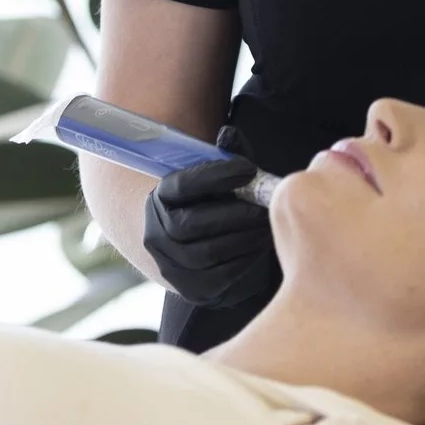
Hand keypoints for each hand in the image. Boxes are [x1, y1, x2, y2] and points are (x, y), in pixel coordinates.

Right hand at [143, 129, 279, 308]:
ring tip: (268, 227)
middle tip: (265, 208)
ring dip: (242, 239)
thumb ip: (227, 156)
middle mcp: (157, 234)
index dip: (214, 176)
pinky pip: (219, 277)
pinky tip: (261, 247)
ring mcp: (171, 266)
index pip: (182, 186)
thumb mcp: (221, 179)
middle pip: (190, 225)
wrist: (204, 253)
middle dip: (233, 215)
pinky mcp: (192, 290)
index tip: (248, 169)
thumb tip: (229, 134)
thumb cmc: (217, 205)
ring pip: (206, 253)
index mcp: (161, 199)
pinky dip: (244, 261)